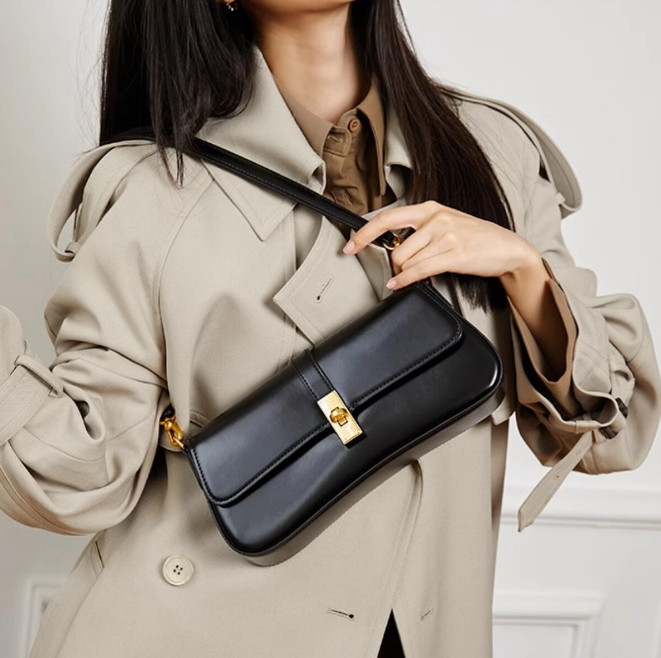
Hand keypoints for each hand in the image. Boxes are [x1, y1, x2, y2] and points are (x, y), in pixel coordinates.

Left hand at [341, 200, 538, 288]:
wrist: (506, 247)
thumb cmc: (473, 238)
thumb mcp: (444, 225)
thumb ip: (418, 232)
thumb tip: (392, 248)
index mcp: (429, 208)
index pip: (386, 218)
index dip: (363, 234)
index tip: (349, 246)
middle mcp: (435, 218)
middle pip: (395, 249)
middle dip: (394, 267)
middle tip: (401, 274)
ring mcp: (446, 235)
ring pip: (406, 262)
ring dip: (405, 276)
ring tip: (416, 278)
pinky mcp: (455, 254)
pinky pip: (419, 271)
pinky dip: (405, 282)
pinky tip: (399, 286)